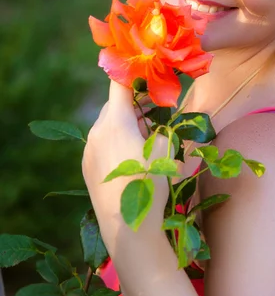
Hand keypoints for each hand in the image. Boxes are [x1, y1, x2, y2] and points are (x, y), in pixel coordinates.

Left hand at [82, 80, 169, 244]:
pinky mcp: (86, 167)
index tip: (145, 69)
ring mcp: (88, 150)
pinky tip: (131, 154)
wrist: (127, 227)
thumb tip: (159, 122)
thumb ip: (162, 127)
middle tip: (154, 108)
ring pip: (107, 125)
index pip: (119, 85)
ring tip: (145, 132)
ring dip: (124, 122)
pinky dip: (115, 139)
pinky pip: (101, 143)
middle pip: (113, 105)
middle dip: (133, 103)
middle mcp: (96, 131)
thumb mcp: (166, 150)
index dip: (132, 74)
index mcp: (115, 122)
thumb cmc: (150, 184)